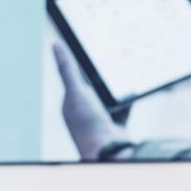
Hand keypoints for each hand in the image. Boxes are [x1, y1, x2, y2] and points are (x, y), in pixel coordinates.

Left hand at [52, 42, 127, 159]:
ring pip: (112, 94)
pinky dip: (130, 98)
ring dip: (119, 86)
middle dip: (105, 74)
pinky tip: (136, 89)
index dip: (83, 62)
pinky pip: (125, 105)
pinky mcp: (117, 122)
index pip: (76, 76)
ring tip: (128, 70)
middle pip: (96, 84)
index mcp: (71, 101)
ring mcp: (101, 117)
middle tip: (115, 54)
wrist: (108, 149)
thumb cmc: (87, 122)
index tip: (92, 41)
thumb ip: (66, 69)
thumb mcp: (75, 91)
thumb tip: (55, 44)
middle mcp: (84, 109)